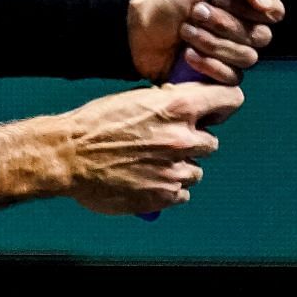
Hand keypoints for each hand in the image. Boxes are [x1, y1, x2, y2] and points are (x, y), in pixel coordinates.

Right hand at [51, 83, 244, 215]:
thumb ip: (165, 104)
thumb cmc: (93, 125)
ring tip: (149, 164)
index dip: (224, 105)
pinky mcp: (164, 196)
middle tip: (165, 142)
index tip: (215, 112)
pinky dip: (168, 188)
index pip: (229, 99)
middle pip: (211, 142)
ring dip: (179, 167)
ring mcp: (175, 170)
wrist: (67, 157)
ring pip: (196, 170)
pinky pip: (181, 193)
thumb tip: (184, 107)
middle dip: (193, 142)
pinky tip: (145, 180)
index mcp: (176, 107)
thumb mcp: (133, 100)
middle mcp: (182, 138)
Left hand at [127, 0, 284, 83]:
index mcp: (243, 3)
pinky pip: (232, 78)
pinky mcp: (218, 76)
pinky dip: (207, 64)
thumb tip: (269, 3)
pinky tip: (187, 55)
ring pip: (247, 57)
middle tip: (196, 12)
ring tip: (185, 31)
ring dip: (212, 42)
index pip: (273, 12)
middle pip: (261, 36)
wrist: (135, 30)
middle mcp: (242, 28)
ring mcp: (231, 54)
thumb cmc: (165, 0)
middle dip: (224, 23)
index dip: (250, 7)